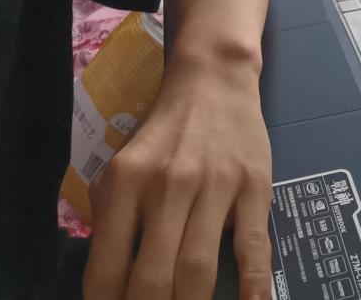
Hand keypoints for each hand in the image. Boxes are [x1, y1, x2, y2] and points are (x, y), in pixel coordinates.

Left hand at [83, 55, 272, 299]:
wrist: (214, 81)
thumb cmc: (163, 131)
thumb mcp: (121, 167)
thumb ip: (112, 221)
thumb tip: (108, 287)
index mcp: (125, 184)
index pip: (106, 270)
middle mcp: (167, 186)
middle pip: (152, 279)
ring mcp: (215, 187)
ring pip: (198, 270)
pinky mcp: (254, 187)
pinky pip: (253, 246)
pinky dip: (253, 286)